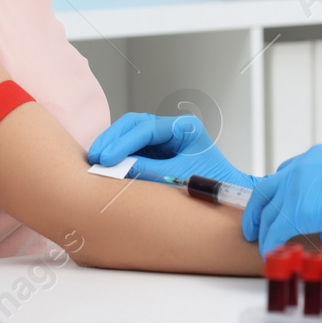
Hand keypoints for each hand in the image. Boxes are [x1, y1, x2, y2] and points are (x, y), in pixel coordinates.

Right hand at [86, 112, 254, 188]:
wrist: (227, 198)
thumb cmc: (211, 185)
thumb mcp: (177, 177)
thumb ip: (147, 171)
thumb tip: (116, 170)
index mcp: (184, 128)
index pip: (146, 128)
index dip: (123, 142)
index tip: (106, 158)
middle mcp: (171, 130)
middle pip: (133, 125)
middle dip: (112, 139)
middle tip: (94, 158)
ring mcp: (162, 140)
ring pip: (129, 135)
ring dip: (112, 147)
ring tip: (94, 162)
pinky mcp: (155, 153)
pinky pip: (132, 150)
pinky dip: (117, 157)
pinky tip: (104, 167)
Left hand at [240, 144, 321, 255]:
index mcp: (314, 158)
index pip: (284, 175)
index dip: (276, 195)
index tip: (274, 208)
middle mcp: (300, 168)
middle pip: (265, 190)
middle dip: (257, 211)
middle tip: (254, 227)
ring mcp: (296, 186)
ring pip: (266, 211)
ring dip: (261, 230)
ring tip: (261, 244)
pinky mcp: (297, 208)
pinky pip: (274, 230)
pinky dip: (270, 243)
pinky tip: (270, 253)